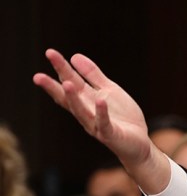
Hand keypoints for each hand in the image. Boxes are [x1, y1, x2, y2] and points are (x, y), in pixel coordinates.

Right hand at [33, 49, 169, 191]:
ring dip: (74, 99)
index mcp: (86, 100)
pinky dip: (102, 112)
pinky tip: (100, 101)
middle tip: (37, 76)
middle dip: (54, 86)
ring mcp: (96, 125)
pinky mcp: (110, 134)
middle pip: (68, 98)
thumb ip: (93, 75)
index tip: (50, 53)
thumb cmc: (121, 117)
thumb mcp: (109, 90)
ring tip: (66, 83)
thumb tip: (74, 56)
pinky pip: (104, 123)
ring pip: (81, 112)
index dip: (60, 68)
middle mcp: (86, 112)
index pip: (69, 82)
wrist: (139, 143)